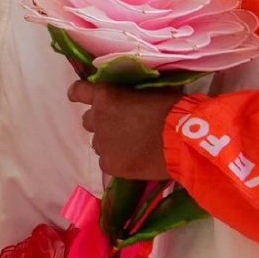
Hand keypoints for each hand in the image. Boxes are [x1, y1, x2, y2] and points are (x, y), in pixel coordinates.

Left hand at [67, 81, 181, 180]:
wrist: (181, 141)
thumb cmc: (171, 110)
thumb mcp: (149, 92)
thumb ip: (130, 95)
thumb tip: (129, 97)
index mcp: (105, 97)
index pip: (79, 92)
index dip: (78, 94)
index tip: (77, 96)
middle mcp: (97, 119)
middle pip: (88, 121)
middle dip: (101, 122)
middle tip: (120, 127)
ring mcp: (102, 144)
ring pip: (98, 144)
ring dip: (109, 142)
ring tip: (130, 147)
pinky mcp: (109, 165)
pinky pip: (106, 162)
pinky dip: (117, 161)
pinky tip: (133, 160)